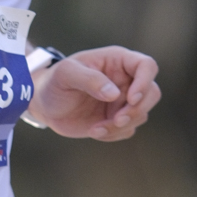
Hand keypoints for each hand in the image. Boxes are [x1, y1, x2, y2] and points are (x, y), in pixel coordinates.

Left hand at [28, 46, 159, 140]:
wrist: (44, 104)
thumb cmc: (54, 82)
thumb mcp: (66, 74)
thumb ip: (90, 79)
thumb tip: (114, 94)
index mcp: (117, 61)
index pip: (147, 66)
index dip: (144, 82)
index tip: (130, 98)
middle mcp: (125, 80)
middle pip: (152, 93)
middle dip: (137, 109)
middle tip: (116, 119)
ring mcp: (122, 101)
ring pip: (141, 114)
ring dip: (122, 125)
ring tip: (96, 129)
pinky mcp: (117, 119)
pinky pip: (128, 130)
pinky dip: (114, 134)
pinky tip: (94, 131)